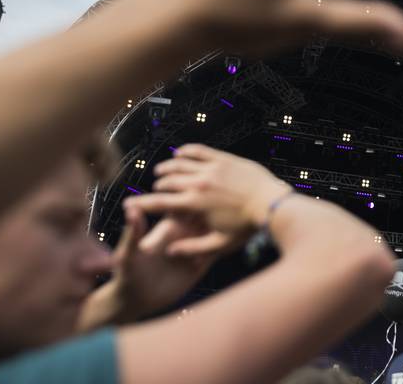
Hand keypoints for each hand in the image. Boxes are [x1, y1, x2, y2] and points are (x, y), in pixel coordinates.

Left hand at [110, 206, 214, 315]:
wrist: (136, 300)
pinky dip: (221, 249)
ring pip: (213, 234)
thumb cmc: (127, 274)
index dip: (194, 199)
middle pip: (203, 218)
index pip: (184, 208)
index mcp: (167, 228)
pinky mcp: (200, 264)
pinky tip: (224, 248)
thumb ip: (133, 232)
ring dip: (221, 230)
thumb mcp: (129, 254)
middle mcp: (183, 235)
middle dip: (214, 212)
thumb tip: (132, 209)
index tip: (203, 195)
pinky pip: (215, 252)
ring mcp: (192, 249)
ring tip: (226, 230)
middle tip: (221, 213)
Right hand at [123, 144, 291, 255]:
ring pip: (180, 163)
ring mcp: (212, 168)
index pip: (160, 203)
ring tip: (161, 170)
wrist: (271, 204)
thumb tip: (170, 252)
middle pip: (168, 180)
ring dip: (168, 167)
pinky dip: (186, 151)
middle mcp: (199, 183)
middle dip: (158, 185)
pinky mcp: (224, 159)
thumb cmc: (247, 226)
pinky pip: (200, 151)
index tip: (130, 204)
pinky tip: (180, 153)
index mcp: (195, 203)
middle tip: (156, 189)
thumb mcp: (220, 244)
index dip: (142, 203)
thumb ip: (193, 248)